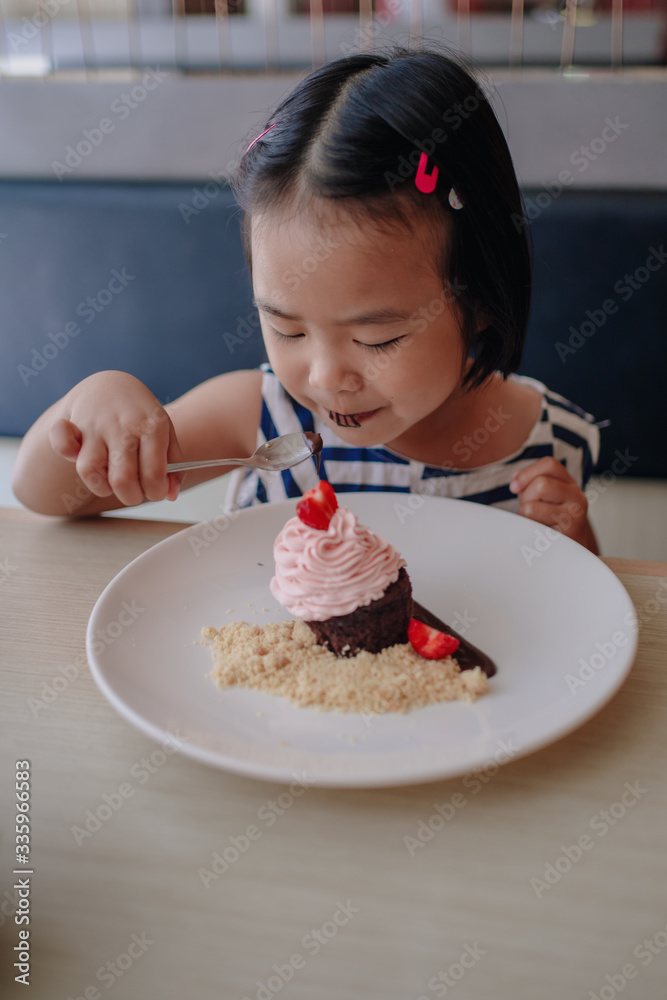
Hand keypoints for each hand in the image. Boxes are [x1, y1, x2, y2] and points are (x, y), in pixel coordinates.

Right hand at [49, 371, 184, 507]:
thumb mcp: (167, 434)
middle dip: (131, 497)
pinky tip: (79, 454)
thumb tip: (170, 495)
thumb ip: (176, 466)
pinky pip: (61, 443)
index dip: (155, 493)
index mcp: (152, 428)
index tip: (154, 491)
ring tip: (110, 480)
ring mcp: (97, 426)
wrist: (112, 385)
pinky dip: (66, 452)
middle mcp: (124, 427)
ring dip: (100, 486)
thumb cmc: (142, 417)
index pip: (153, 475)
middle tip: (134, 492)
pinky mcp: (73, 425)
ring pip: (89, 470)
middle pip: (122, 479)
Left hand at [509, 457, 597, 552]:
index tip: (515, 488)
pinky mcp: (566, 535)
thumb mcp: (541, 497)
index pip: (549, 464)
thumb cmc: (549, 522)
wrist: (568, 551)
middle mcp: (577, 497)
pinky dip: (527, 529)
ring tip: (533, 522)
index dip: (527, 473)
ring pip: (532, 506)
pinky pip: (532, 527)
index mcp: (569, 484)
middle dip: (526, 497)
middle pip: (541, 484)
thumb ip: (530, 483)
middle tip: (529, 510)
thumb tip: (516, 480)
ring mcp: (574, 516)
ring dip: (524, 515)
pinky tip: (536, 533)